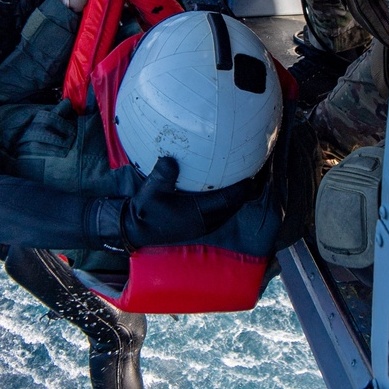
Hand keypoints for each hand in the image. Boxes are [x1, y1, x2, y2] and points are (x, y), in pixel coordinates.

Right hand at [119, 156, 253, 250]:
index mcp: (194, 214)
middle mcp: (201, 223)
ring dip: (235, 202)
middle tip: (253, 178)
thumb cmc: (144, 209)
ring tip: (242, 187)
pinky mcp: (194, 230)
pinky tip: (222, 197)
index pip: (226, 201)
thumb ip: (163, 174)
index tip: (251, 177)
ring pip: (226, 215)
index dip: (240, 190)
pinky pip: (218, 218)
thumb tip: (171, 159)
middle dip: (243, 195)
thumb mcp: (151, 189)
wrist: (135, 229)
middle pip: (231, 209)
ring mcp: (198, 228)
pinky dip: (225, 207)